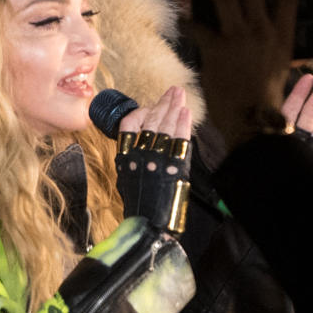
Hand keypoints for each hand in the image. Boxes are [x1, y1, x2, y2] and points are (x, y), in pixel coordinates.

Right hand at [115, 86, 192, 230]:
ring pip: (167, 126)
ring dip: (175, 108)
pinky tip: (186, 113)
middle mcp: (141, 154)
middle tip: (174, 91)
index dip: (142, 112)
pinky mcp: (175, 166)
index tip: (152, 105)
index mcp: (126, 156)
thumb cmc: (137, 201)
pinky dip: (183, 125)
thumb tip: (141, 137)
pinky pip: (180, 140)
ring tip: (181, 95)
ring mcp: (158, 159)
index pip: (130, 124)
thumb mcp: (126, 176)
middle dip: (164, 103)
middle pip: (153, 120)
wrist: (149, 222)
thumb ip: (132, 156)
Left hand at [183, 0, 298, 150]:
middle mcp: (263, 31)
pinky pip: (197, 24)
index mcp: (283, 36)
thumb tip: (259, 23)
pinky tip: (183, 17)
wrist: (251, 122)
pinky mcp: (215, 49)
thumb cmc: (264, 98)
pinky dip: (187, 18)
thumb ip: (273, 41)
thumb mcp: (279, 64)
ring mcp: (239, 39)